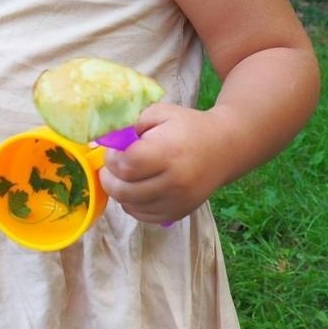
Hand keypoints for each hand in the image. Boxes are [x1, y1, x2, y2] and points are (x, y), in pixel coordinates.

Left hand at [97, 103, 233, 224]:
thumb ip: (131, 123)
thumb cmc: (187, 126)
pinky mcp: (178, 213)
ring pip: (129, 206)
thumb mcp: (159, 112)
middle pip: (123, 190)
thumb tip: (103, 139)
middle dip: (109, 177)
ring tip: (127, 175)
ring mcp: (177, 201)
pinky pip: (142, 216)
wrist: (224, 148)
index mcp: (168, 152)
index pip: (125, 165)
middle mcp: (174, 181)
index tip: (114, 150)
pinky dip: (132, 204)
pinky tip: (138, 188)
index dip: (111, 158)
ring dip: (120, 191)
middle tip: (113, 165)